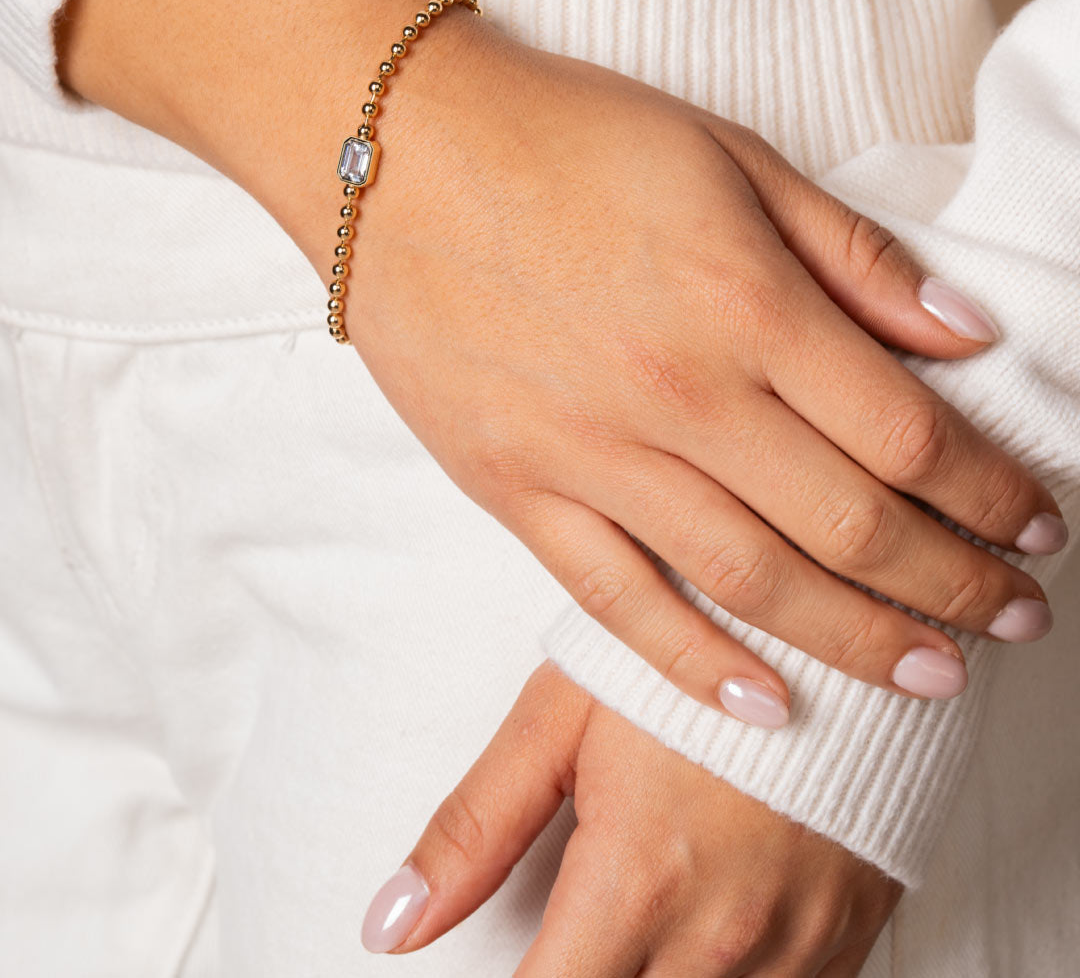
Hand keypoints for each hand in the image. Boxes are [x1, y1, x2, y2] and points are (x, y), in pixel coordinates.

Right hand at [57, 0, 1064, 722]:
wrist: (397, 151)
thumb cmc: (566, 137)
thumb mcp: (731, 158)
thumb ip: (853, 257)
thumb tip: (967, 337)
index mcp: (744, 304)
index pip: (909, 436)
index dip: (992, 495)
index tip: (1037, 526)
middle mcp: (678, 396)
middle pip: (849, 528)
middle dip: (955, 587)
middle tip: (1018, 620)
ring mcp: (590, 455)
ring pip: (750, 584)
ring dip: (858, 641)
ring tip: (934, 676)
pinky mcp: (516, 489)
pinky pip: (616, 601)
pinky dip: (694, 662)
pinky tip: (763, 703)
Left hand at [362, 663, 902, 973]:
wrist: (841, 617)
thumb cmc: (691, 652)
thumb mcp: (567, 716)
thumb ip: (478, 826)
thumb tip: (389, 928)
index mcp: (637, 882)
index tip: (506, 967)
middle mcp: (720, 940)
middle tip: (570, 933)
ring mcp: (796, 949)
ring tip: (637, 916)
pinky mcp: (848, 940)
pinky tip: (702, 927)